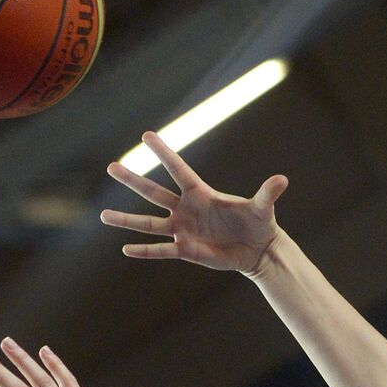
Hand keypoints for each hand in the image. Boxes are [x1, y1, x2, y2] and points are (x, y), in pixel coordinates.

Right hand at [102, 131, 286, 275]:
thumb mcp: (262, 208)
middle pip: (154, 192)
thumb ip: (267, 194)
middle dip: (133, 180)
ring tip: (103, 216)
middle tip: (110, 167)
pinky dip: (145, 251)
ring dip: (127, 221)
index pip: (179, 170)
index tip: (146, 135)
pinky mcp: (186, 250)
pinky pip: (161, 250)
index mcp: (201, 193)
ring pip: (149, 223)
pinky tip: (125, 250)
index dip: (164, 153)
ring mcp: (183, 229)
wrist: (256, 249)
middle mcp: (186, 209)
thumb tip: (282, 180)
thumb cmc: (258, 223)